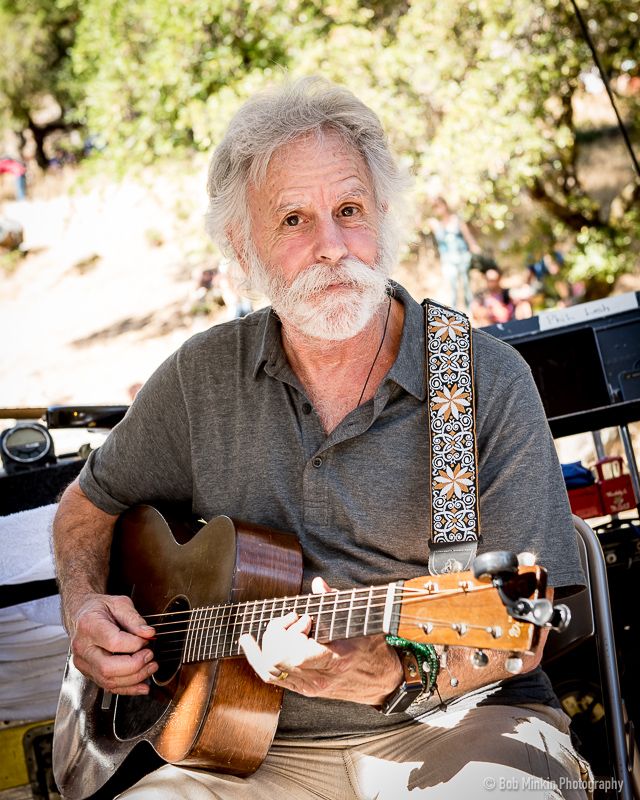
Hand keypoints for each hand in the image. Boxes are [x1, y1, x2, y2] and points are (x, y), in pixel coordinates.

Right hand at [70, 594, 157, 694]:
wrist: (82, 614)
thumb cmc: (100, 608)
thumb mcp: (119, 603)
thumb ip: (134, 619)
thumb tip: (149, 633)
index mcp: (89, 625)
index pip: (113, 642)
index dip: (134, 644)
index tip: (147, 640)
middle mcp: (83, 647)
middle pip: (108, 667)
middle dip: (135, 666)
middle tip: (150, 656)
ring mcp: (84, 663)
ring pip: (108, 681)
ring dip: (134, 678)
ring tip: (151, 667)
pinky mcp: (89, 672)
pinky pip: (107, 686)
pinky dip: (127, 689)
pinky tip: (142, 686)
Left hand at [239, 577, 401, 704]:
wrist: (381, 681)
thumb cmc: (372, 648)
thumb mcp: (360, 622)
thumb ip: (336, 603)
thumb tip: (317, 584)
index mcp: (334, 662)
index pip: (296, 656)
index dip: (291, 634)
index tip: (305, 619)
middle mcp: (318, 680)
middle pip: (278, 660)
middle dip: (278, 633)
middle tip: (294, 619)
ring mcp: (308, 687)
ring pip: (269, 670)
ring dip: (268, 642)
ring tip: (279, 624)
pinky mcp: (302, 689)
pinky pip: (271, 677)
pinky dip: (256, 658)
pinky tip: (247, 641)